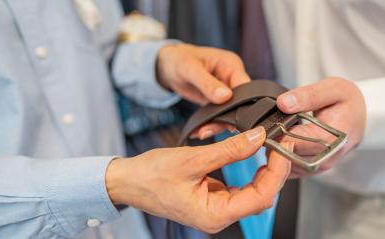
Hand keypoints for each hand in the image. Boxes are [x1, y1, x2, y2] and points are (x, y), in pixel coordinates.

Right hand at [105, 127, 292, 232]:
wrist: (129, 181)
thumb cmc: (152, 175)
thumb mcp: (193, 159)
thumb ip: (229, 150)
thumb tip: (257, 138)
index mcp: (215, 214)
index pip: (261, 196)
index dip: (277, 171)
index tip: (283, 147)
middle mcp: (218, 216)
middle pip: (261, 196)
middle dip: (274, 169)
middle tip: (280, 143)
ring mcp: (216, 208)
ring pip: (252, 192)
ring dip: (263, 170)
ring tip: (269, 147)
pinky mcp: (212, 198)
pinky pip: (239, 188)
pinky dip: (248, 171)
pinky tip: (250, 155)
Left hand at [157, 44, 250, 138]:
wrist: (167, 65)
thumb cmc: (179, 59)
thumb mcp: (190, 68)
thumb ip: (208, 83)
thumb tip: (225, 97)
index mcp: (231, 65)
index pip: (246, 87)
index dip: (243, 104)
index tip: (233, 120)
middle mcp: (231, 79)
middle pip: (239, 103)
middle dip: (228, 119)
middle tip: (211, 130)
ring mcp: (225, 92)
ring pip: (229, 113)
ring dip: (217, 124)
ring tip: (202, 133)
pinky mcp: (216, 102)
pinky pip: (217, 116)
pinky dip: (210, 124)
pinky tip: (199, 131)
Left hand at [276, 77, 365, 177]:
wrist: (359, 116)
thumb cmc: (346, 102)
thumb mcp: (332, 89)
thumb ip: (307, 95)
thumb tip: (283, 103)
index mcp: (332, 138)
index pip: (296, 143)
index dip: (277, 135)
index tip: (266, 126)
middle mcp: (326, 157)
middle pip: (289, 158)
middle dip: (272, 145)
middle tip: (263, 132)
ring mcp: (319, 166)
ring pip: (287, 167)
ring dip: (273, 154)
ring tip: (268, 136)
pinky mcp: (313, 169)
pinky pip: (290, 170)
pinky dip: (278, 161)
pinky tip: (274, 146)